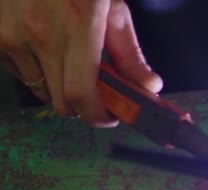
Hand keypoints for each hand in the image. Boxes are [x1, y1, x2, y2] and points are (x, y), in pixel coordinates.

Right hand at [0, 0, 162, 126]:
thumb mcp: (111, 8)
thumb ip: (130, 52)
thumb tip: (149, 87)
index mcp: (78, 26)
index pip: (81, 93)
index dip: (98, 115)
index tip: (113, 116)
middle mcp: (41, 35)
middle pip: (61, 103)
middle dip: (84, 107)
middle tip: (98, 95)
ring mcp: (12, 37)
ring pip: (41, 92)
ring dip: (60, 90)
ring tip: (70, 66)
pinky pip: (21, 75)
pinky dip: (38, 74)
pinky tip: (46, 52)